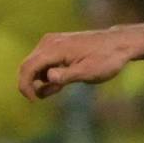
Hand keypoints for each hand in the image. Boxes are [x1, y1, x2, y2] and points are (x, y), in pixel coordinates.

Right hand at [20, 28, 141, 99]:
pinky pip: (44, 60)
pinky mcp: (56, 44)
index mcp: (53, 49)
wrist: (118, 43)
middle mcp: (48, 42)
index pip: (28, 67)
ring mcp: (51, 41)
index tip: (33, 101)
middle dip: (33, 84)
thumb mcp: (89, 72)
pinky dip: (49, 72)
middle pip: (28, 65)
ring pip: (36, 64)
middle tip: (52, 94)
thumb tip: (48, 78)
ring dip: (43, 79)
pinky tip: (64, 79)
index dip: (25, 86)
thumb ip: (67, 76)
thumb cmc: (106, 59)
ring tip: (63, 87)